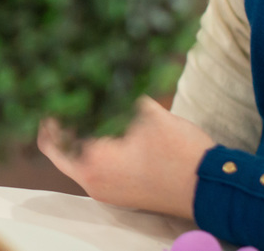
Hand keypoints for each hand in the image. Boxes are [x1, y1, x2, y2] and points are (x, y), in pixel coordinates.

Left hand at [38, 96, 214, 219]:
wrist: (212, 189)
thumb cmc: (181, 152)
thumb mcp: (147, 113)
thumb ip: (117, 93)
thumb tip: (98, 69)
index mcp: (91, 162)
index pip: (53, 133)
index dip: (51, 108)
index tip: (54, 88)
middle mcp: (90, 181)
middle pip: (58, 148)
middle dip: (61, 122)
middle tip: (64, 96)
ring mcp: (103, 190)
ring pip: (74, 158)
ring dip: (75, 135)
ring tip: (82, 107)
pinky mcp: (117, 193)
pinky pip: (89, 168)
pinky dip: (88, 149)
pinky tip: (100, 127)